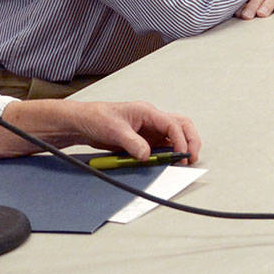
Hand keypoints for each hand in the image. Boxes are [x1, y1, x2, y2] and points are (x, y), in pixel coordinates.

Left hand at [0, 100, 200, 162]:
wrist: (82, 122)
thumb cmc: (96, 118)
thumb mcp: (114, 131)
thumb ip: (132, 143)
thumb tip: (147, 155)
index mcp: (146, 111)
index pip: (172, 124)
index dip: (181, 140)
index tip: (181, 155)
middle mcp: (151, 118)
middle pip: (181, 125)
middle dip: (190, 140)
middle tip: (191, 158)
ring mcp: (149, 129)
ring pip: (175, 135)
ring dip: (182, 147)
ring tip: (183, 162)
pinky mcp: (144, 139)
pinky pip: (162, 145)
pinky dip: (169, 153)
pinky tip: (167, 162)